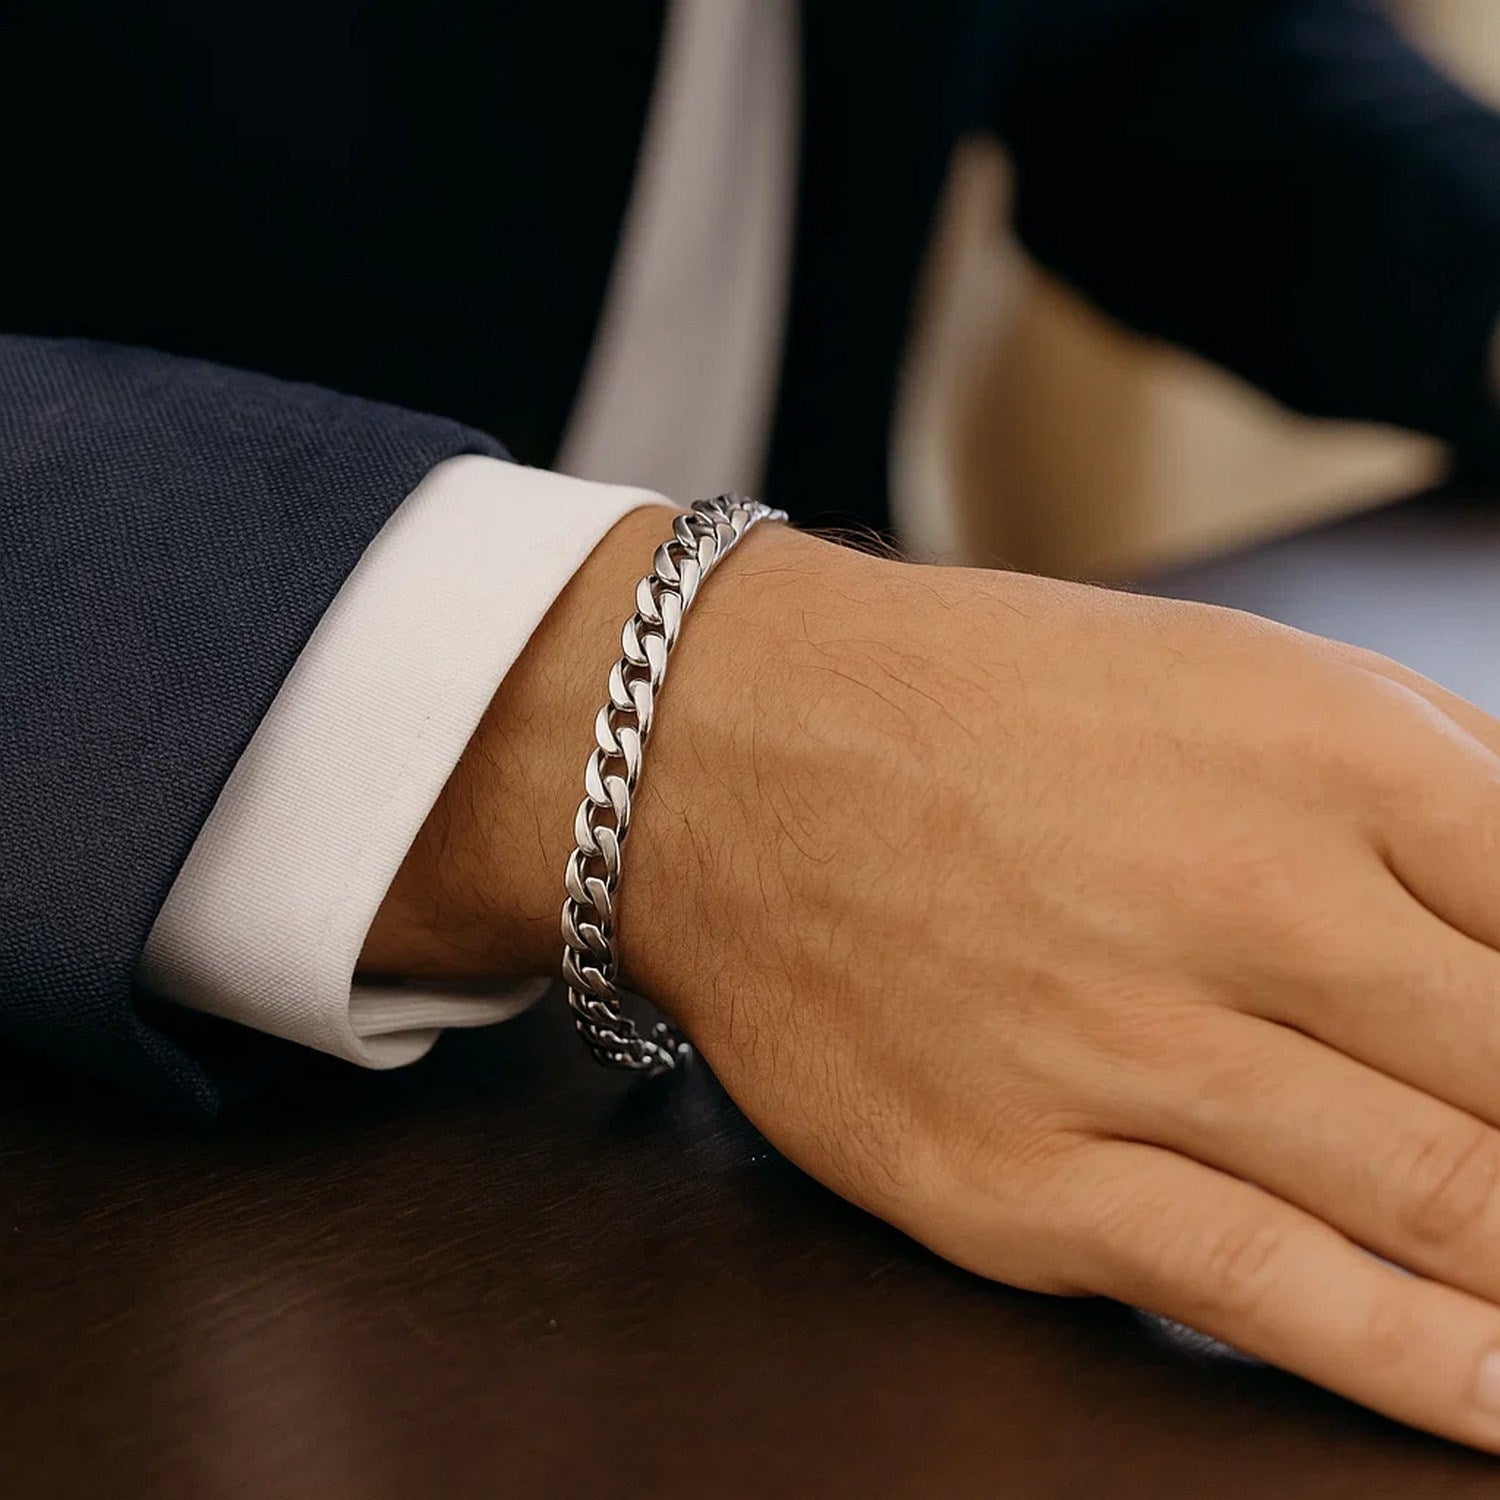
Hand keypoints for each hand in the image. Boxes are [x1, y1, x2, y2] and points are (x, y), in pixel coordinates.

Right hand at [365, 509, 1499, 1449]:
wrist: (735, 752)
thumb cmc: (986, 704)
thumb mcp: (1232, 676)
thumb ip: (1435, 778)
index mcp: (1326, 754)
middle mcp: (1240, 901)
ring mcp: (1123, 1049)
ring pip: (1437, 1203)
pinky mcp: (1017, 1176)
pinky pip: (1265, 1295)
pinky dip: (1423, 1365)